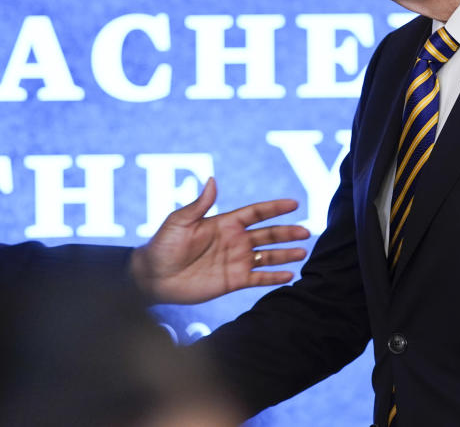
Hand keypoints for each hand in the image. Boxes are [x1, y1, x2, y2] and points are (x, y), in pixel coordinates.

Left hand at [128, 177, 309, 304]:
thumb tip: (211, 179)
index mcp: (223, 223)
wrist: (153, 276)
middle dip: (286, 232)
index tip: (293, 203)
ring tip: (303, 252)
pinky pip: (258, 278)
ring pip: (266, 256)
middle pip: (267, 235)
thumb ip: (200, 205)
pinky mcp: (232, 281)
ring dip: (285, 254)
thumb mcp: (180, 221)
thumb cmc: (163, 245)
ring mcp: (234, 261)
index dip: (273, 208)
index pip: (255, 213)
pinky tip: (289, 275)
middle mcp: (233, 241)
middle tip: (307, 230)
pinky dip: (273, 277)